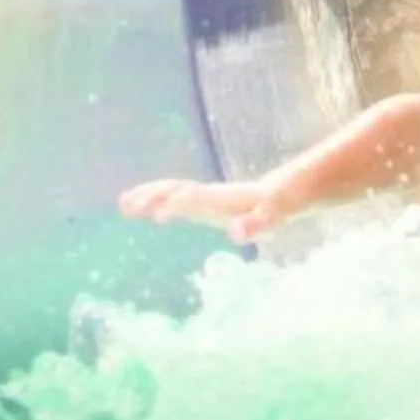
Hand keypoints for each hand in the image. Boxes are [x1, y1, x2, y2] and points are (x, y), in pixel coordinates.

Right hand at [119, 174, 288, 242]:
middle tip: (126, 205)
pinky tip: (147, 209)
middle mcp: (214, 194)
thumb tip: (236, 235)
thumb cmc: (288, 200)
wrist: (295, 184)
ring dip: (150, 196)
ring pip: (175, 191)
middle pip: (179, 190)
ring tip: (124, 204)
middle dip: (153, 197)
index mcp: (226, 197)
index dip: (177, 204)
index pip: (196, 198)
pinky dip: (160, 201)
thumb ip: (258, 222)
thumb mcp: (278, 213)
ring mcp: (211, 196)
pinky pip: (180, 198)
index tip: (155, 215)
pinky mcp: (211, 201)